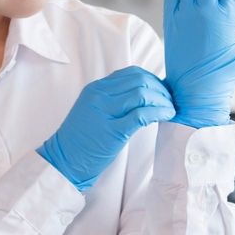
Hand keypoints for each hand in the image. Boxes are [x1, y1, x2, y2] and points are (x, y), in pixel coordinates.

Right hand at [38, 66, 175, 191]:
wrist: (63, 161)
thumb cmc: (80, 140)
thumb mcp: (92, 111)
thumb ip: (111, 100)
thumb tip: (141, 94)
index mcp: (95, 89)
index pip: (130, 73)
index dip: (151, 78)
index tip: (161, 88)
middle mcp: (99, 96)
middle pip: (139, 81)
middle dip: (160, 88)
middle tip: (170, 99)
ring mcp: (105, 113)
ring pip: (142, 94)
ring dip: (162, 100)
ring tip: (171, 108)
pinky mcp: (113, 131)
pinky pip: (142, 115)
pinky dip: (159, 112)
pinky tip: (167, 116)